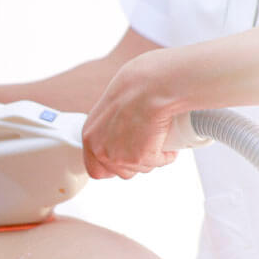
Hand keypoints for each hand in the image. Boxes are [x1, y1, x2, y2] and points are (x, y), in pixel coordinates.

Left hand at [82, 51, 179, 179]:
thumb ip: (109, 125)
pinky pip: (158, 163)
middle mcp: (100, 150)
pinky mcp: (140, 158)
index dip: (112, 167)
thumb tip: (120, 133)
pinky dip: (166, 155)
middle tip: (146, 146)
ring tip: (158, 139)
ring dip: (151, 158)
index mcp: (89, 136)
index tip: (126, 159)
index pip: (95, 169)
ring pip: (140, 169)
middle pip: (119, 172)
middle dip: (134, 163)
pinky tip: (169, 142)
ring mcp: (119, 157)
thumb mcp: (111, 107)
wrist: (150, 86)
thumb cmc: (135, 87)